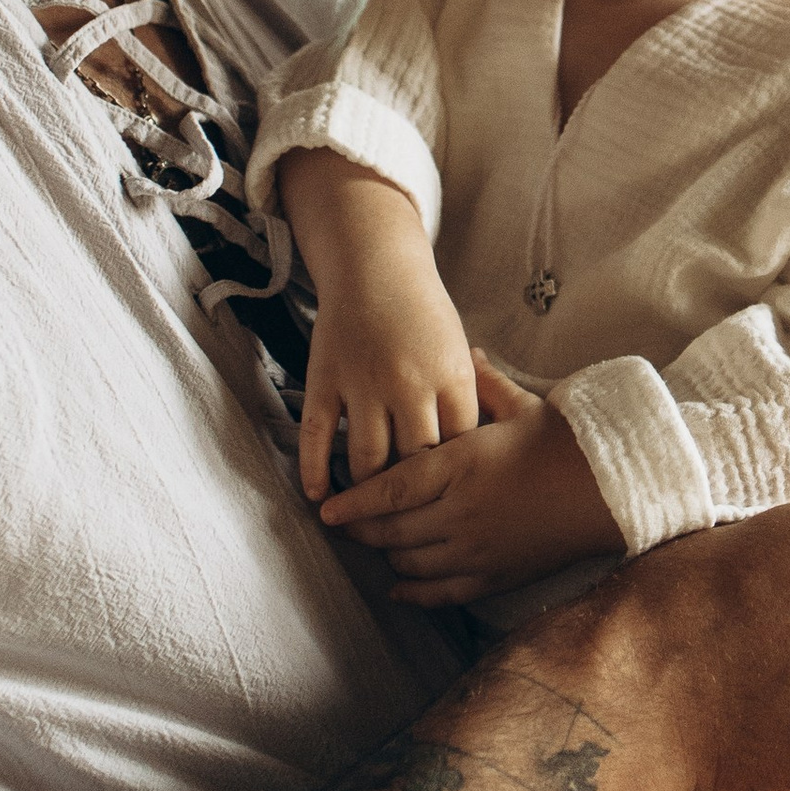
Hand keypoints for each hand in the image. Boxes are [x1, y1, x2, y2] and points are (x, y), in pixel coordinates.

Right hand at [282, 156, 478, 500]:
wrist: (374, 266)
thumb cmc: (425, 315)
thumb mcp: (459, 353)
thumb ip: (467, 402)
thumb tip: (474, 459)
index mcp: (450, 376)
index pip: (457, 448)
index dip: (454, 480)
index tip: (453, 502)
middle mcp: (407, 384)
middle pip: (413, 462)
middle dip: (414, 497)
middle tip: (412, 524)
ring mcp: (362, 384)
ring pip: (365, 459)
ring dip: (366, 492)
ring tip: (369, 515)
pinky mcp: (323, 381)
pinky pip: (316, 436)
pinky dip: (315, 470)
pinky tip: (317, 495)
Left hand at [319, 359, 622, 602]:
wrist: (612, 489)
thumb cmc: (566, 442)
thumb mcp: (522, 405)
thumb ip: (485, 383)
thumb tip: (466, 353)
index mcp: (462, 465)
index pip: (390, 489)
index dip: (354, 502)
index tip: (328, 509)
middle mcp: (461, 512)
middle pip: (391, 530)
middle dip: (360, 530)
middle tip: (342, 525)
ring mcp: (477, 549)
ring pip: (410, 562)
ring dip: (386, 555)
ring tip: (374, 543)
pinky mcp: (496, 576)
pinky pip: (441, 593)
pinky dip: (414, 593)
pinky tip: (397, 587)